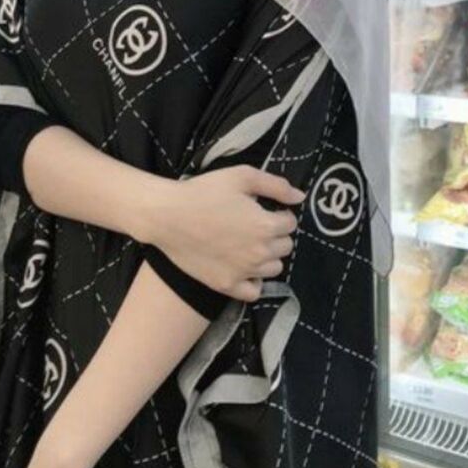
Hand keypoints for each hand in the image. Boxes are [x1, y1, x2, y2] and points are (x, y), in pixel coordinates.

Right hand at [152, 164, 305, 301]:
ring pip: (274, 268)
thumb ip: (276, 186)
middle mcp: (260, 253)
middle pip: (285, 247)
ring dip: (268, 256)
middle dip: (275, 234)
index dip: (279, 213)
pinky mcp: (226, 286)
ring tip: (249, 244)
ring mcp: (244, 272)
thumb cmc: (204, 191)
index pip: (290, 223)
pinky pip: (254, 291)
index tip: (264, 209)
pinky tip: (244, 268)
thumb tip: (300, 197)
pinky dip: (254, 281)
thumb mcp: (242, 176)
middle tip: (254, 225)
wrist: (167, 216)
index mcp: (266, 226)